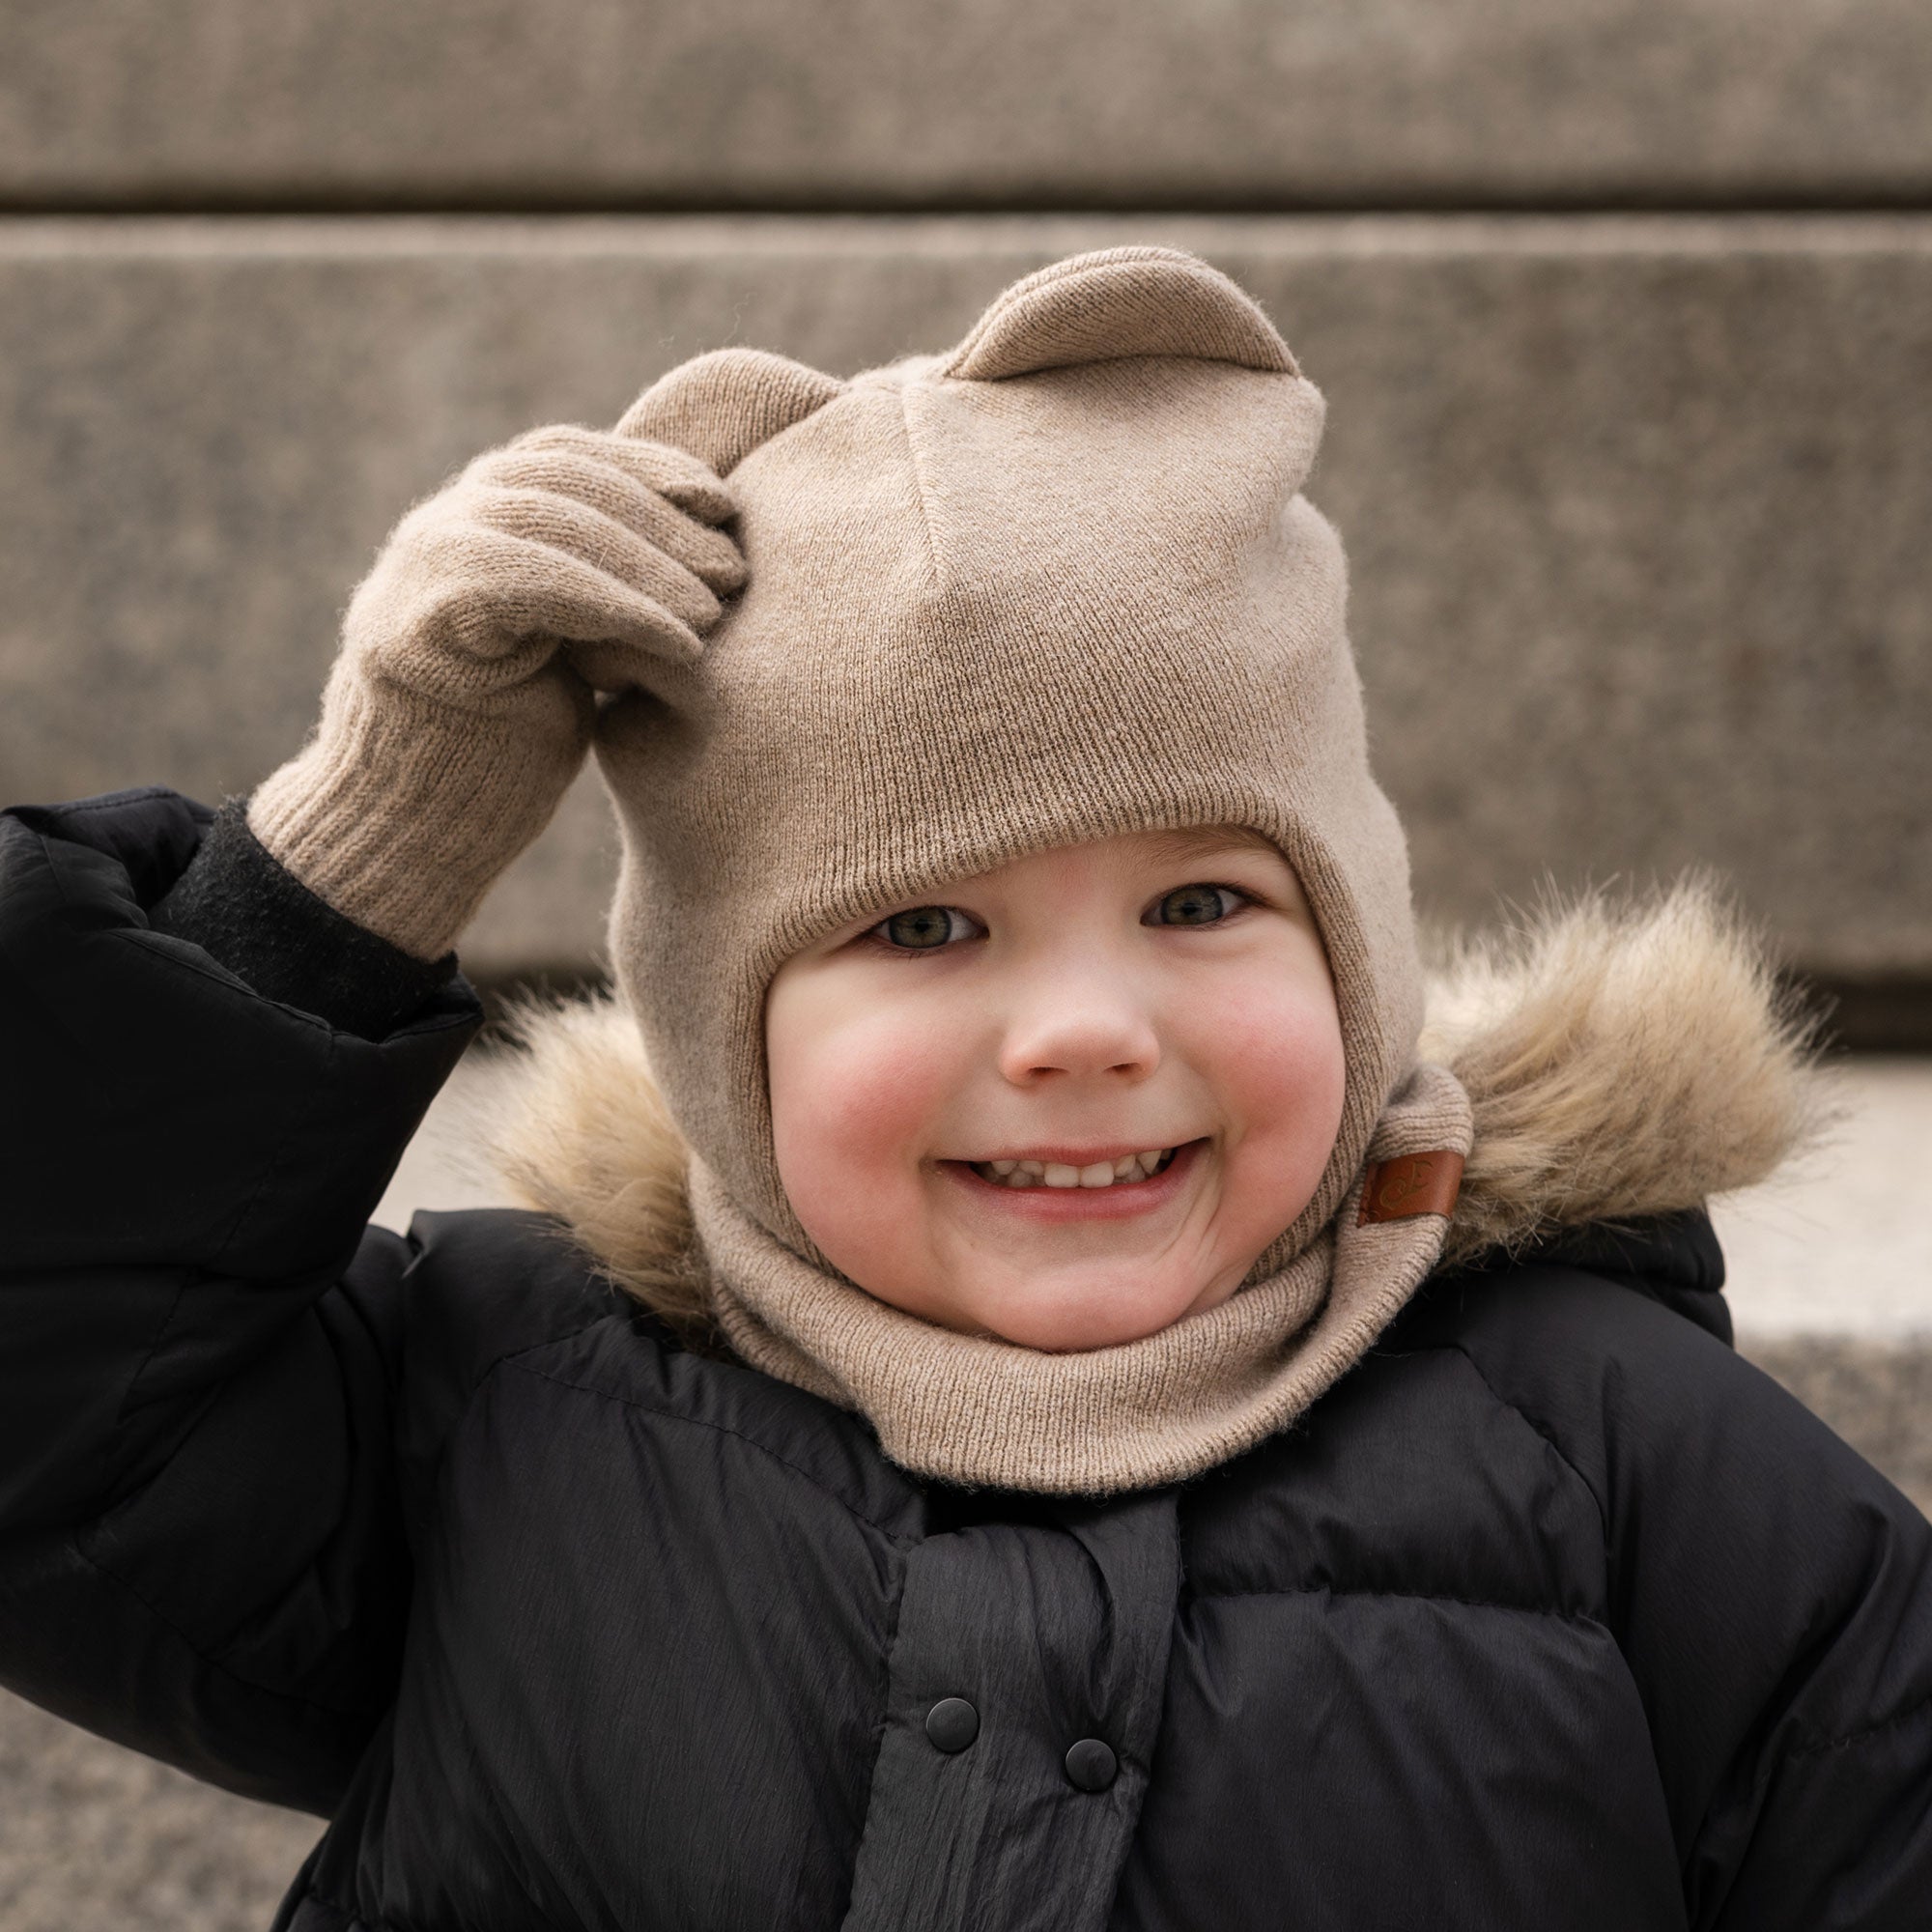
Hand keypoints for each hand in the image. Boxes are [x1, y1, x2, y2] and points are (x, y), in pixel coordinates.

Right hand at [247, 422, 743, 960]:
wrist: (415, 830)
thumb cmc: (503, 751)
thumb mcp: (566, 651)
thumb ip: (598, 587)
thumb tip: (703, 550)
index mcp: (470, 521)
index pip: (567, 458)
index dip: (650, 469)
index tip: (724, 504)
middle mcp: (436, 528)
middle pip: (562, 482)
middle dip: (659, 519)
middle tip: (734, 570)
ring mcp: (416, 569)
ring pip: (547, 524)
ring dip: (646, 565)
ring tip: (714, 613)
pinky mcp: (414, 623)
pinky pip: (530, 583)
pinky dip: (616, 606)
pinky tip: (679, 645)